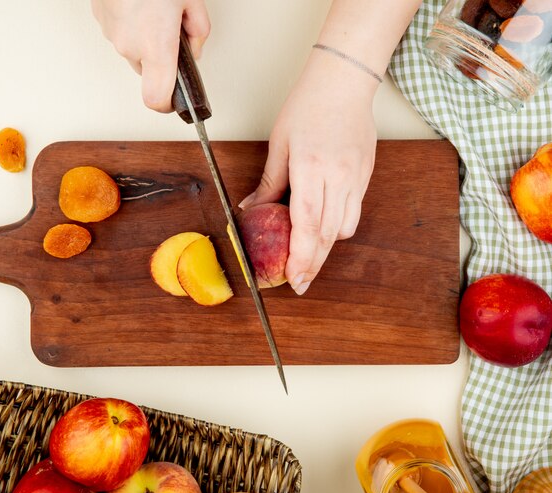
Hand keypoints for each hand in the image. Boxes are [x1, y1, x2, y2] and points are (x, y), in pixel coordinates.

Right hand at [91, 0, 209, 111]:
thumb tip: (194, 50)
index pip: (157, 100)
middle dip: (163, 57)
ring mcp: (111, 33)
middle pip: (148, 71)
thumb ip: (199, 32)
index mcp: (156, 47)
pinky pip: (121, 32)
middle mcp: (130, 46)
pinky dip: (132, 24)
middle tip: (174, 32)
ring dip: (147, 38)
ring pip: (134, 50)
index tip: (177, 101)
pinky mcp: (100, 18)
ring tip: (156, 9)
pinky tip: (140, 4)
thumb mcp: (192, 0)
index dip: (168, 105)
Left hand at [240, 49, 377, 294]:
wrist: (343, 83)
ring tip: (309, 259)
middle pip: (327, 234)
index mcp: (312, 169)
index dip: (301, 257)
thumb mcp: (280, 145)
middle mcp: (338, 177)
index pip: (307, 224)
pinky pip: (354, 212)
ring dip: (326, 247)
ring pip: (344, 227)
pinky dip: (338, 227)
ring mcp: (356, 178)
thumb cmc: (307, 108)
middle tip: (301, 284)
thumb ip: (269, 183)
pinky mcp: (365, 176)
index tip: (293, 279)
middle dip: (313, 264)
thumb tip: (250, 210)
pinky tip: (326, 230)